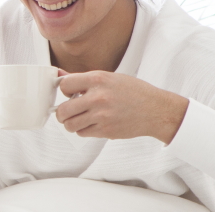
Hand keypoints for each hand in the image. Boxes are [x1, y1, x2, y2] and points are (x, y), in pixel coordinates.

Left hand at [56, 70, 188, 143]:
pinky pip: (82, 133)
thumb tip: (59, 76)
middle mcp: (98, 97)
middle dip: (62, 113)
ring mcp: (101, 115)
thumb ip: (84, 80)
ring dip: (72, 123)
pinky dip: (84, 130)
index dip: (64, 90)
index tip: (69, 94)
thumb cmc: (133, 92)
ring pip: (70, 125)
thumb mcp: (110, 78)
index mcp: (99, 79)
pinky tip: (93, 123)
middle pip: (62, 110)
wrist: (155, 109)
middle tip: (68, 112)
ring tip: (81, 118)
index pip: (65, 85)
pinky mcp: (105, 130)